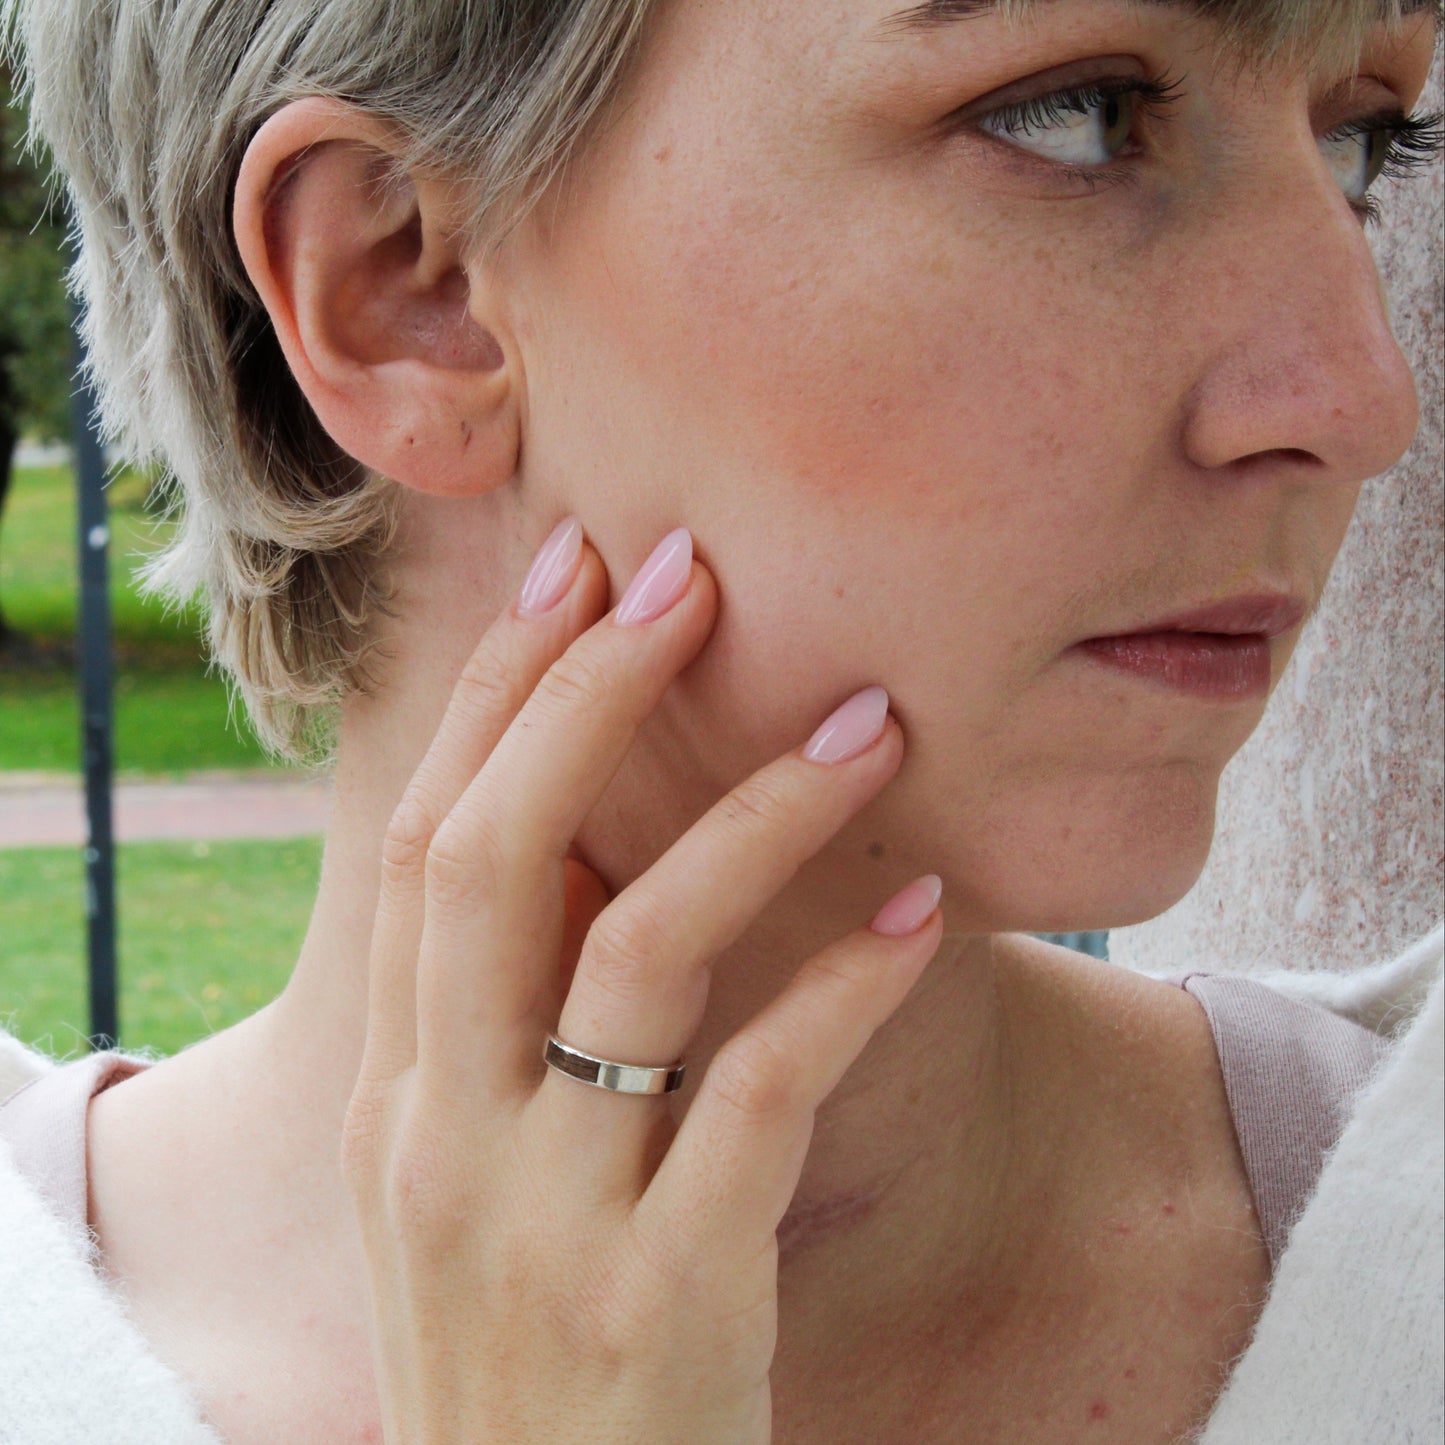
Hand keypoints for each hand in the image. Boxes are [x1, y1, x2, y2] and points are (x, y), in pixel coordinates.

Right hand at [341, 520, 943, 1443]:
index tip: (573, 573)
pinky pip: (765, 1094)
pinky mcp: (666, 1298)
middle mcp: (441, 1135)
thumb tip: (580, 853)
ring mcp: (545, 1220)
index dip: (495, 697)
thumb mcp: (464, 1182)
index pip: (428, 845)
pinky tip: (923, 909)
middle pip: (492, 859)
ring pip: (637, 954)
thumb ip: (493, 1028)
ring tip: (867, 725)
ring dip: (754, 818)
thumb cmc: (521, 1343)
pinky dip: (847, 985)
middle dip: (582, 696)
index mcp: (392, 1092)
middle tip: (686, 573)